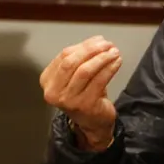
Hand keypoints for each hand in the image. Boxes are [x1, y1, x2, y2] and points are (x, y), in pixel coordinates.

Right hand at [40, 35, 121, 150]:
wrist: (92, 123)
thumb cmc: (83, 96)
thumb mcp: (75, 76)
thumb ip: (81, 57)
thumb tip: (97, 40)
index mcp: (47, 80)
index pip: (64, 56)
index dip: (83, 45)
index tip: (99, 40)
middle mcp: (53, 91)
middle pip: (71, 62)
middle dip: (91, 50)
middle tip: (107, 44)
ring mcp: (68, 100)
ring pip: (85, 71)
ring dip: (102, 58)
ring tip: (114, 52)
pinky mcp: (84, 105)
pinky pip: (99, 81)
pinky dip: (109, 68)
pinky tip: (117, 62)